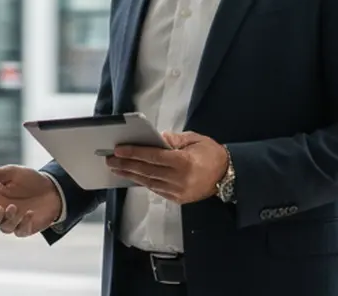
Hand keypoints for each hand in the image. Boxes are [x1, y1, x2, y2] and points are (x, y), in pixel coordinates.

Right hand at [0, 165, 63, 237]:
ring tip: (15, 207)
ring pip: (5, 228)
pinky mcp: (26, 228)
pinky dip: (23, 223)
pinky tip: (30, 213)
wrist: (53, 188)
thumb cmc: (30, 180)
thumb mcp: (13, 173)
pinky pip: (20, 231)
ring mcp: (14, 221)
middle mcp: (3, 212)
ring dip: (9, 219)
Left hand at [107, 131, 228, 203]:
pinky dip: (143, 182)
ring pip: (149, 182)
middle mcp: (179, 178)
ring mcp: (178, 191)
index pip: (153, 157)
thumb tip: (155, 138)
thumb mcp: (194, 139)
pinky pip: (156, 189)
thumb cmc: (211, 153)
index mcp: (184, 162)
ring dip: (131, 175)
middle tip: (110, 159)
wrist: (227, 175)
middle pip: (147, 171)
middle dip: (126, 164)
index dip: (134, 153)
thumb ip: (174, 139)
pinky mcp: (177, 199)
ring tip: (116, 168)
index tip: (118, 150)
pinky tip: (132, 176)